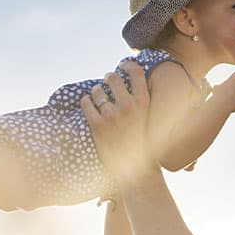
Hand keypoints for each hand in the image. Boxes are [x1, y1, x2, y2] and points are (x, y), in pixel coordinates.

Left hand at [83, 60, 152, 185]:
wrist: (135, 169)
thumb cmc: (143, 143)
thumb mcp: (148, 118)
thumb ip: (140, 100)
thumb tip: (129, 82)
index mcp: (144, 103)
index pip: (136, 72)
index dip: (128, 65)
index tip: (123, 66)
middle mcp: (128, 106)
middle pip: (113, 78)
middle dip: (109, 79)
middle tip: (107, 83)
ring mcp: (112, 115)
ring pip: (97, 90)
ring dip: (96, 92)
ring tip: (98, 98)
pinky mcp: (97, 125)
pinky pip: (86, 103)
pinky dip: (86, 102)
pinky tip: (88, 105)